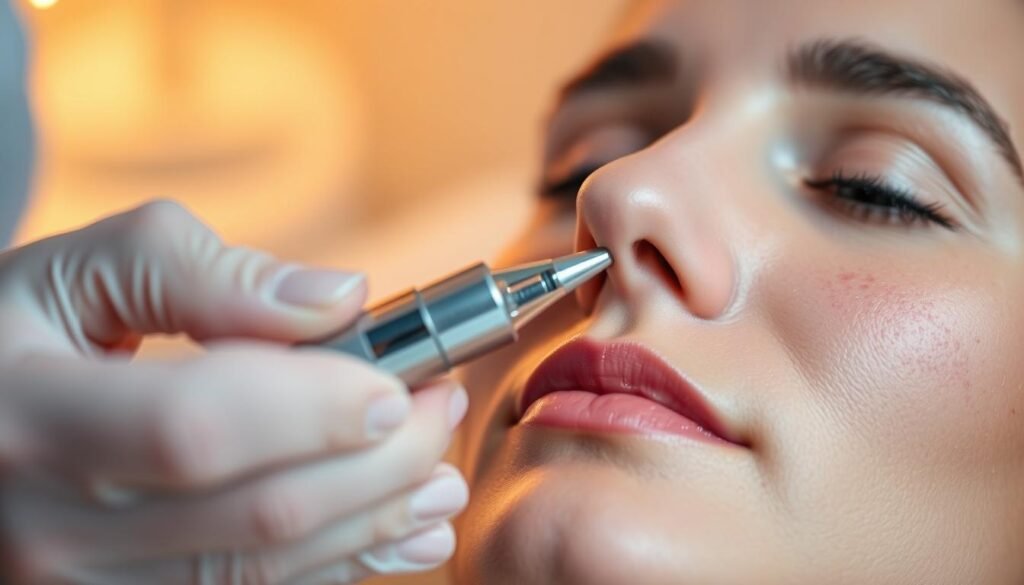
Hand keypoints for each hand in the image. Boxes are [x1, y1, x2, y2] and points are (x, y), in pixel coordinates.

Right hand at [0, 201, 468, 583]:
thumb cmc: (20, 337)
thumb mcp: (78, 273)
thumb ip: (204, 272)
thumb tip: (341, 299)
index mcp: (27, 418)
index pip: (196, 428)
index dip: (315, 409)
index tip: (400, 383)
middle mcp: (45, 531)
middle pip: (254, 514)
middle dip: (378, 464)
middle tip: (439, 411)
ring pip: (262, 573)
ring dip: (375, 525)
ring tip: (440, 477)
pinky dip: (337, 569)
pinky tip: (395, 534)